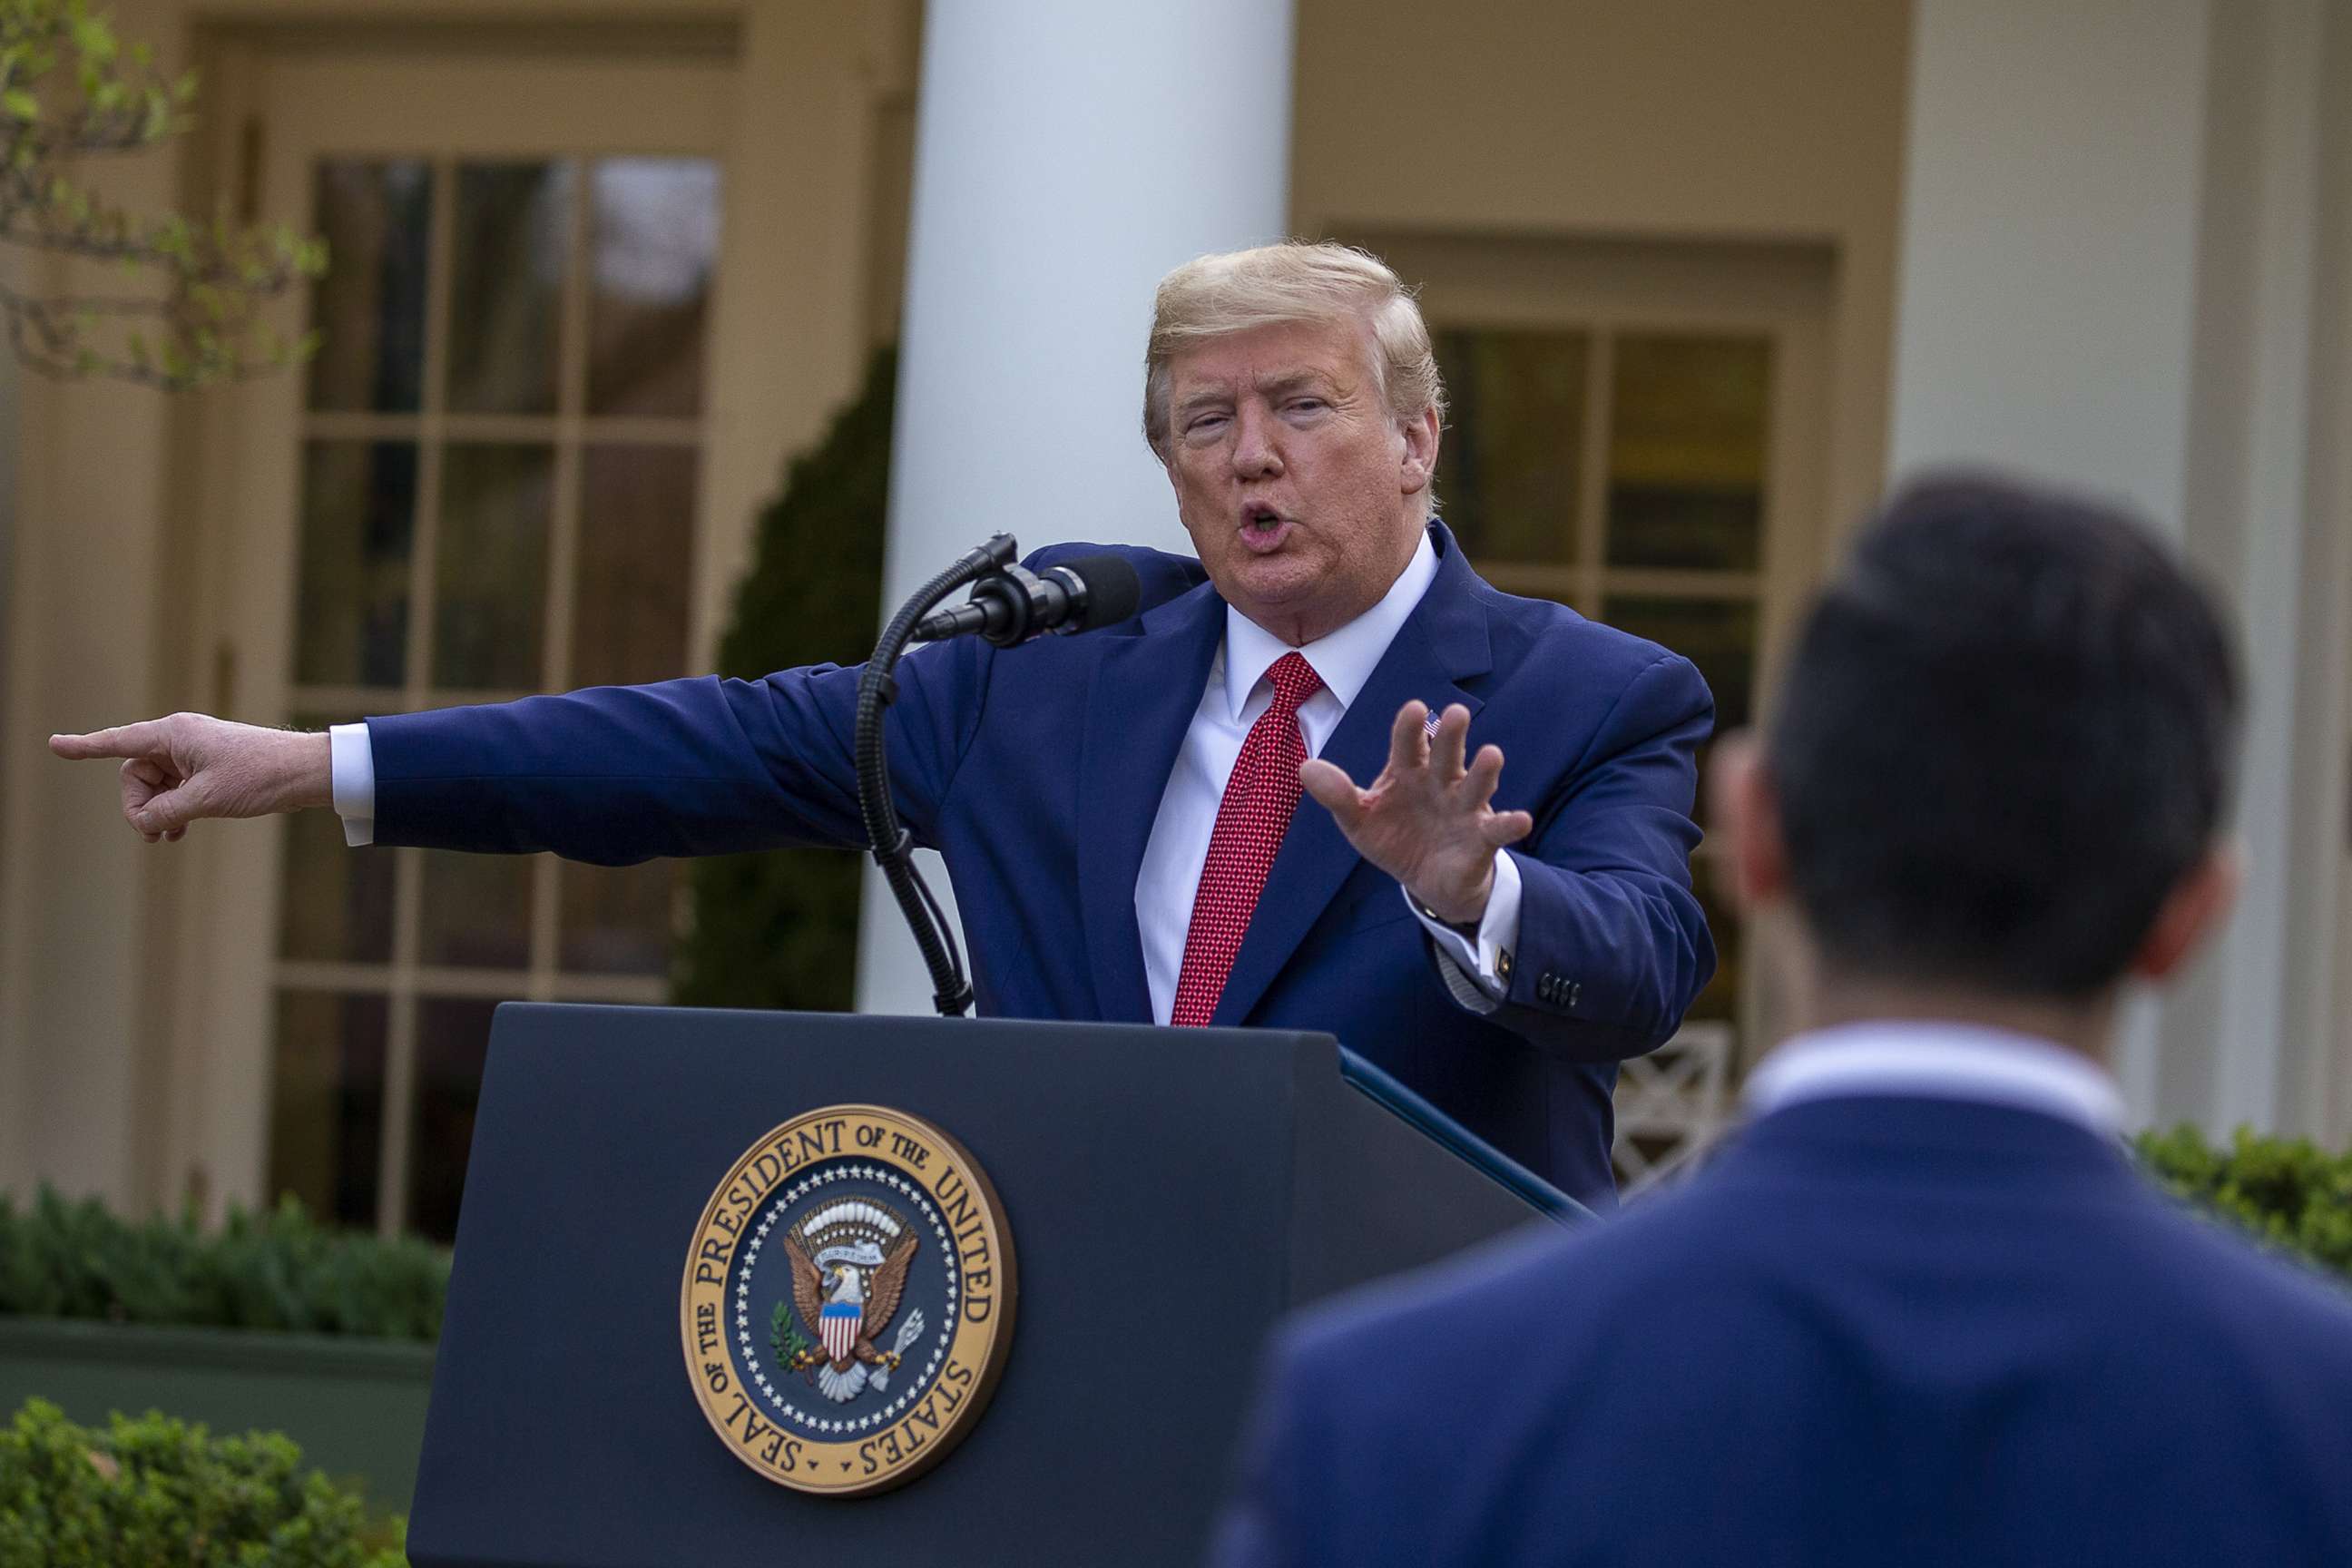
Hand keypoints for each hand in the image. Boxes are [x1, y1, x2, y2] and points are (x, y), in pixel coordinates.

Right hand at [49, 714, 332, 841]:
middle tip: (156, 832)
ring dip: (157, 812)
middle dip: (140, 805)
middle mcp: (180, 739)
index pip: (118, 742)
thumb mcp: (206, 800)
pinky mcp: (209, 768)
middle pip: (136, 775)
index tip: (55, 745)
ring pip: (156, 786)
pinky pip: (176, 789)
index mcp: (173, 735)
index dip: (85, 747)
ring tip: (166, 838)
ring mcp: (195, 754)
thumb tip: (144, 822)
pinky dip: (173, 810)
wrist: (306, 772)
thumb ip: (166, 812)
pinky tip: (177, 833)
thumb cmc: (260, 777)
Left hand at [1300, 701, 1533, 924]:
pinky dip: (1510, 824)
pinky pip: (1498, 828)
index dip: (1410, 728)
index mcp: (1409, 772)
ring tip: (1492, 754)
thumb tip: (1305, 768)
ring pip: (1475, 784)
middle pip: (1447, 754)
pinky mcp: (1481, 837)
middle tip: (1456, 713)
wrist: (1425, 879)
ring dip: (1484, 771)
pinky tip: (1520, 820)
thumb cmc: (1394, 837)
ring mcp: (1463, 807)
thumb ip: (1338, 795)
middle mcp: (1440, 781)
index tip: (1414, 709)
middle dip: (1451, 736)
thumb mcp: (1359, 820)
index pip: (1408, 744)